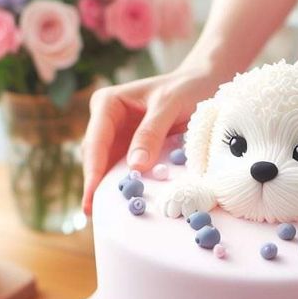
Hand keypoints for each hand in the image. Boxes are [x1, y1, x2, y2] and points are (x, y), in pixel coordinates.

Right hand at [81, 67, 220, 214]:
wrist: (204, 84)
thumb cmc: (186, 88)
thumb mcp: (169, 105)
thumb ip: (151, 132)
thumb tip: (134, 166)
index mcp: (108, 103)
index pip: (96, 141)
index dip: (94, 169)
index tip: (93, 193)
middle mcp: (108, 121)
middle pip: (96, 157)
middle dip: (96, 183)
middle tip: (95, 212)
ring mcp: (120, 137)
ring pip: (108, 166)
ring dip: (109, 187)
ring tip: (105, 214)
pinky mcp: (134, 150)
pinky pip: (127, 170)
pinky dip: (127, 185)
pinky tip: (126, 204)